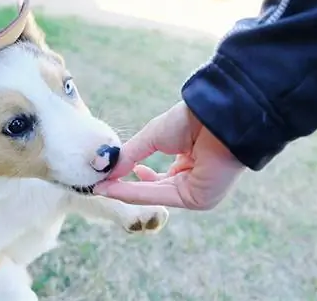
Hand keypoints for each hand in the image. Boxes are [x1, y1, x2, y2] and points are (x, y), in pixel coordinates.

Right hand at [94, 101, 245, 209]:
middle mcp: (191, 181)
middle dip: (124, 188)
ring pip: (153, 194)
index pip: (154, 178)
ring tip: (103, 186)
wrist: (216, 116)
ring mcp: (195, 192)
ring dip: (126, 191)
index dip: (128, 178)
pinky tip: (115, 187)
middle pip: (152, 189)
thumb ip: (130, 154)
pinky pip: (160, 196)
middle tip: (100, 185)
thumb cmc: (190, 121)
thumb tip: (105, 170)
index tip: (105, 177)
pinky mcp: (197, 199)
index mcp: (187, 164)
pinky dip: (136, 192)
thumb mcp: (152, 136)